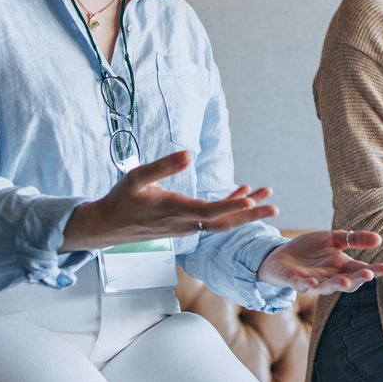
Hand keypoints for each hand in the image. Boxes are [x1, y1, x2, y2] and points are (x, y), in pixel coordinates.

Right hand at [61, 151, 276, 250]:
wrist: (107, 227)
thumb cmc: (121, 199)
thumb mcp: (137, 177)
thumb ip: (163, 166)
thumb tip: (189, 153)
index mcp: (173, 210)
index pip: (208, 213)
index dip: (231, 207)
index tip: (252, 200)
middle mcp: (184, 223)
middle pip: (223, 224)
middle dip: (250, 215)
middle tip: (274, 207)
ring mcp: (185, 228)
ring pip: (220, 223)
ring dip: (244, 210)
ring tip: (267, 194)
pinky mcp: (184, 226)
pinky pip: (212, 220)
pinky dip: (228, 208)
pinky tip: (242, 193)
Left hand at [258, 230, 382, 293]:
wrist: (281, 254)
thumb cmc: (309, 249)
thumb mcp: (334, 239)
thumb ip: (354, 238)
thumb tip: (379, 238)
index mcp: (341, 267)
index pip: (361, 270)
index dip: (376, 271)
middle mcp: (330, 277)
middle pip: (348, 282)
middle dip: (358, 279)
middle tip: (369, 274)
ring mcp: (313, 281)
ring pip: (327, 287)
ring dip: (335, 284)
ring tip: (344, 280)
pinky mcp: (294, 281)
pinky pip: (301, 285)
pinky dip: (306, 285)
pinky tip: (311, 282)